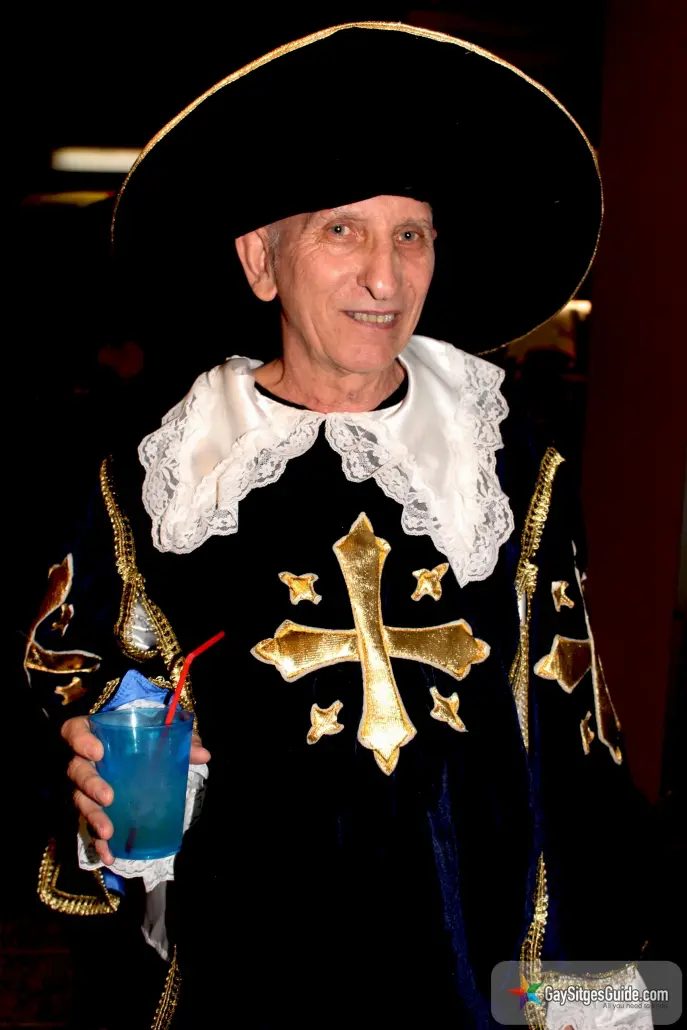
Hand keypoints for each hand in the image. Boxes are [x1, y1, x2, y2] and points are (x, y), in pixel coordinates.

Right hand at [62, 715, 210, 865]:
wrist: (141, 751)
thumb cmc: (148, 736)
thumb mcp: (165, 733)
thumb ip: (182, 740)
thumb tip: (203, 755)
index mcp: (95, 733)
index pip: (74, 730)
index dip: (80, 740)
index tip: (98, 751)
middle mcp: (84, 759)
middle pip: (77, 770)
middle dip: (90, 785)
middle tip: (108, 797)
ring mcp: (86, 785)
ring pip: (80, 800)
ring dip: (93, 817)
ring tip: (108, 832)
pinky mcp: (93, 807)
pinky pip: (90, 824)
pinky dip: (98, 842)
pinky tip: (109, 855)